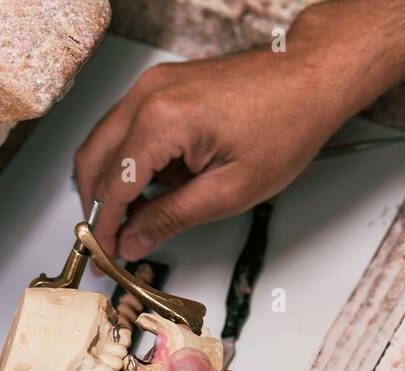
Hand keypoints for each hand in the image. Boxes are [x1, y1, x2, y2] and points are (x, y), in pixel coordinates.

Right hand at [74, 8, 386, 261]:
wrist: (310, 80)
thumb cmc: (286, 124)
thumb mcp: (229, 191)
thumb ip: (171, 218)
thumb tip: (133, 241)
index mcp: (162, 120)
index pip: (113, 186)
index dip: (105, 228)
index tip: (106, 255)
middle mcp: (148, 95)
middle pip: (94, 160)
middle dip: (97, 206)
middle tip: (110, 243)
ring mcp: (152, 86)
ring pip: (104, 143)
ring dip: (112, 184)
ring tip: (139, 219)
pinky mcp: (161, 86)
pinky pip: (126, 127)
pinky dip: (129, 161)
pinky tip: (156, 187)